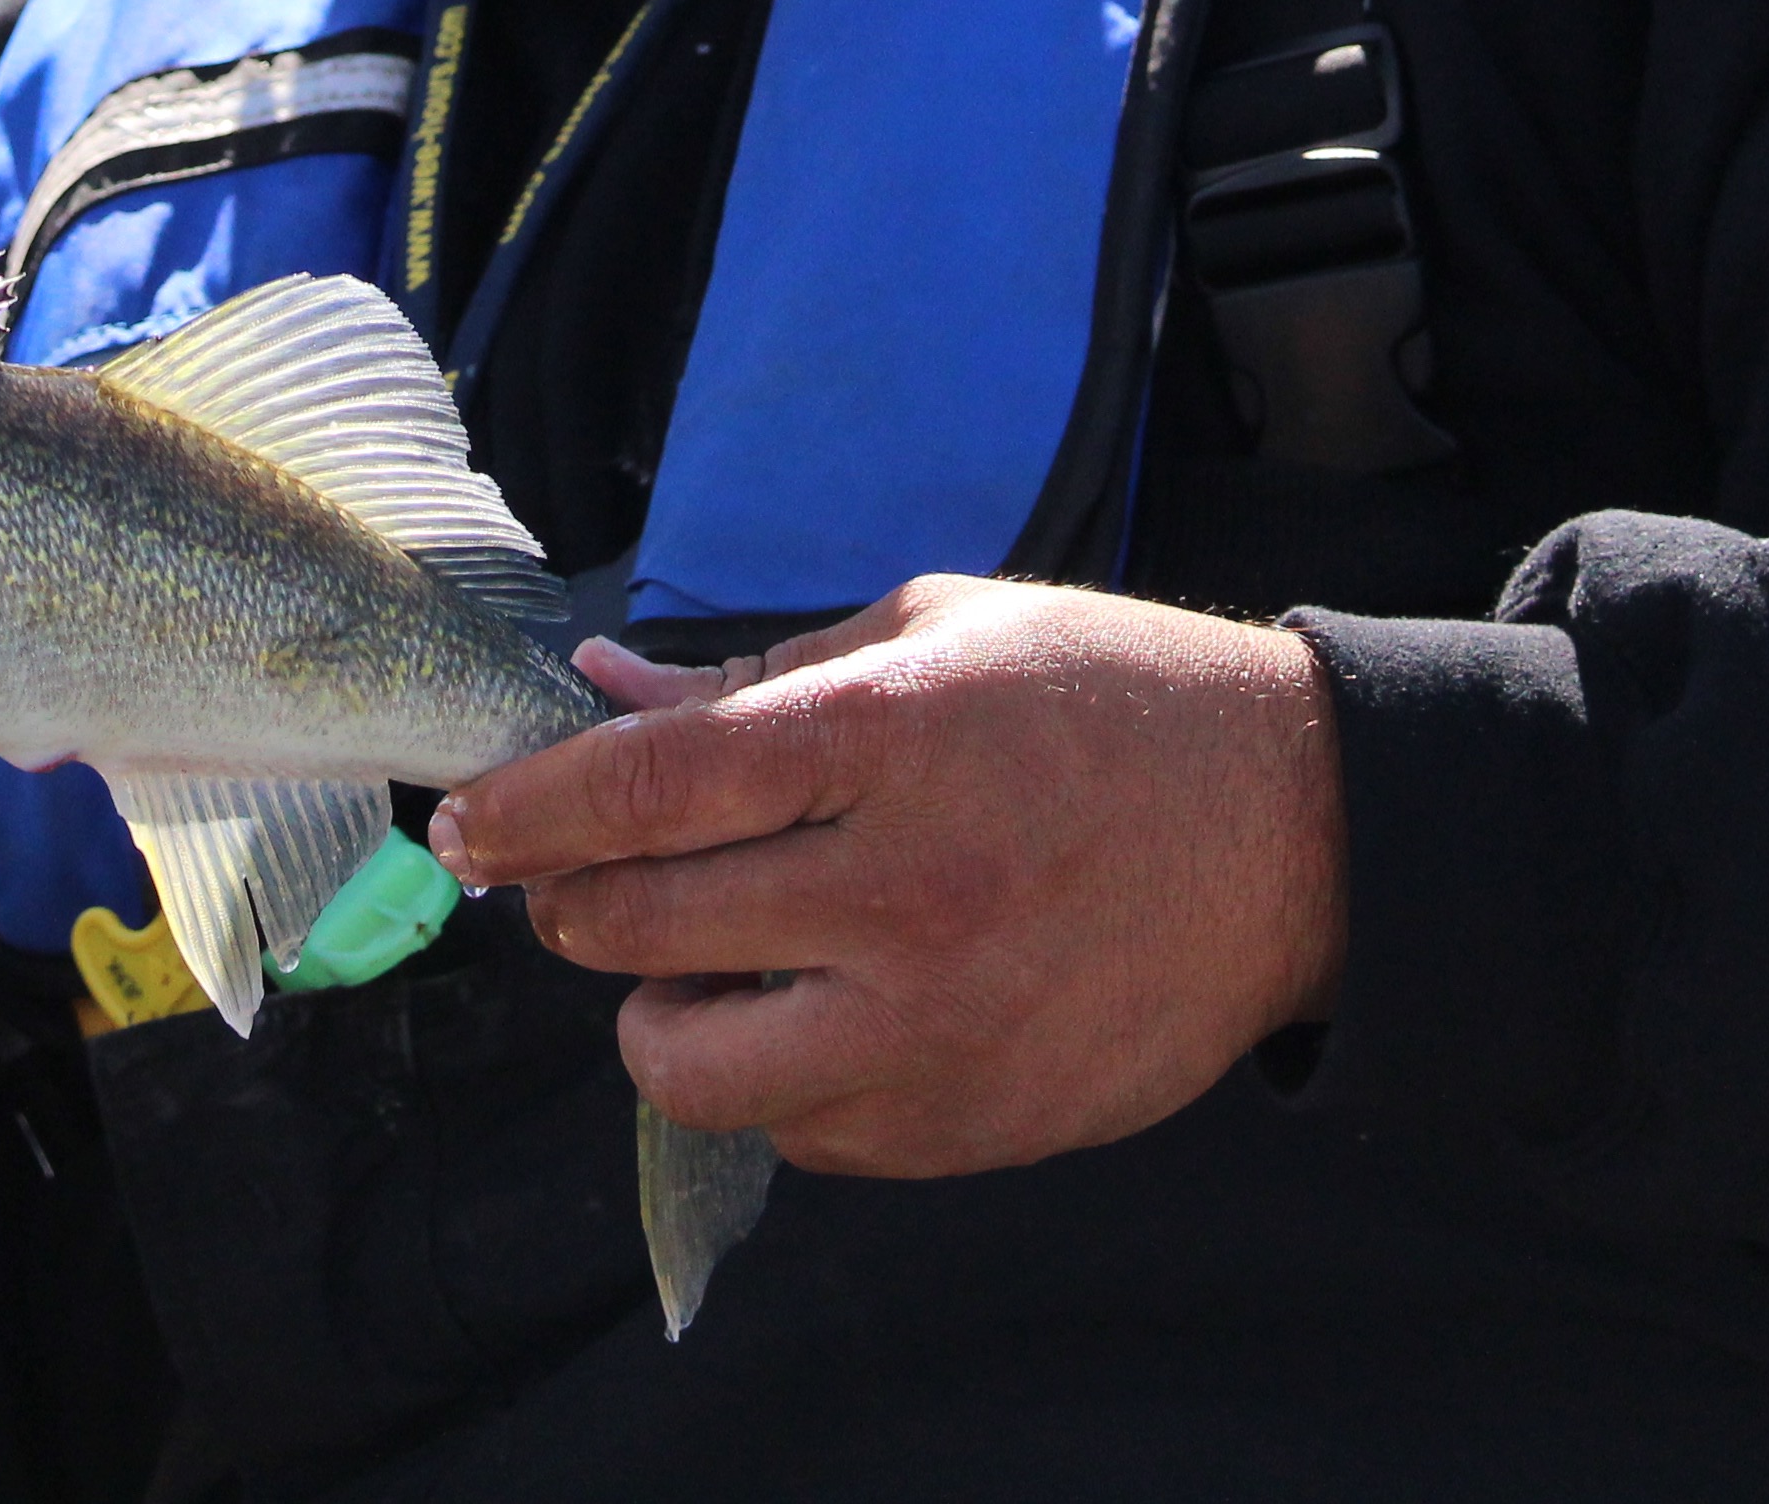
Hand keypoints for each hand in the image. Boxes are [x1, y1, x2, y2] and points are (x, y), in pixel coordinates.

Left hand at [430, 573, 1345, 1180]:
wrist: (1300, 837)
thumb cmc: (1110, 706)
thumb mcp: (939, 634)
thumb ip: (759, 678)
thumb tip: (598, 694)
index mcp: (891, 740)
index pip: (651, 787)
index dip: (531, 811)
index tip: (469, 826)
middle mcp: (906, 891)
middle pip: (639, 930)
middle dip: (573, 906)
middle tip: (586, 883)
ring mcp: (939, 1025)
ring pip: (690, 1067)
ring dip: (659, 1014)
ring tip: (706, 967)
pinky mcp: (971, 1123)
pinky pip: (797, 1133)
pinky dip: (779, 1079)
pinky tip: (827, 1012)